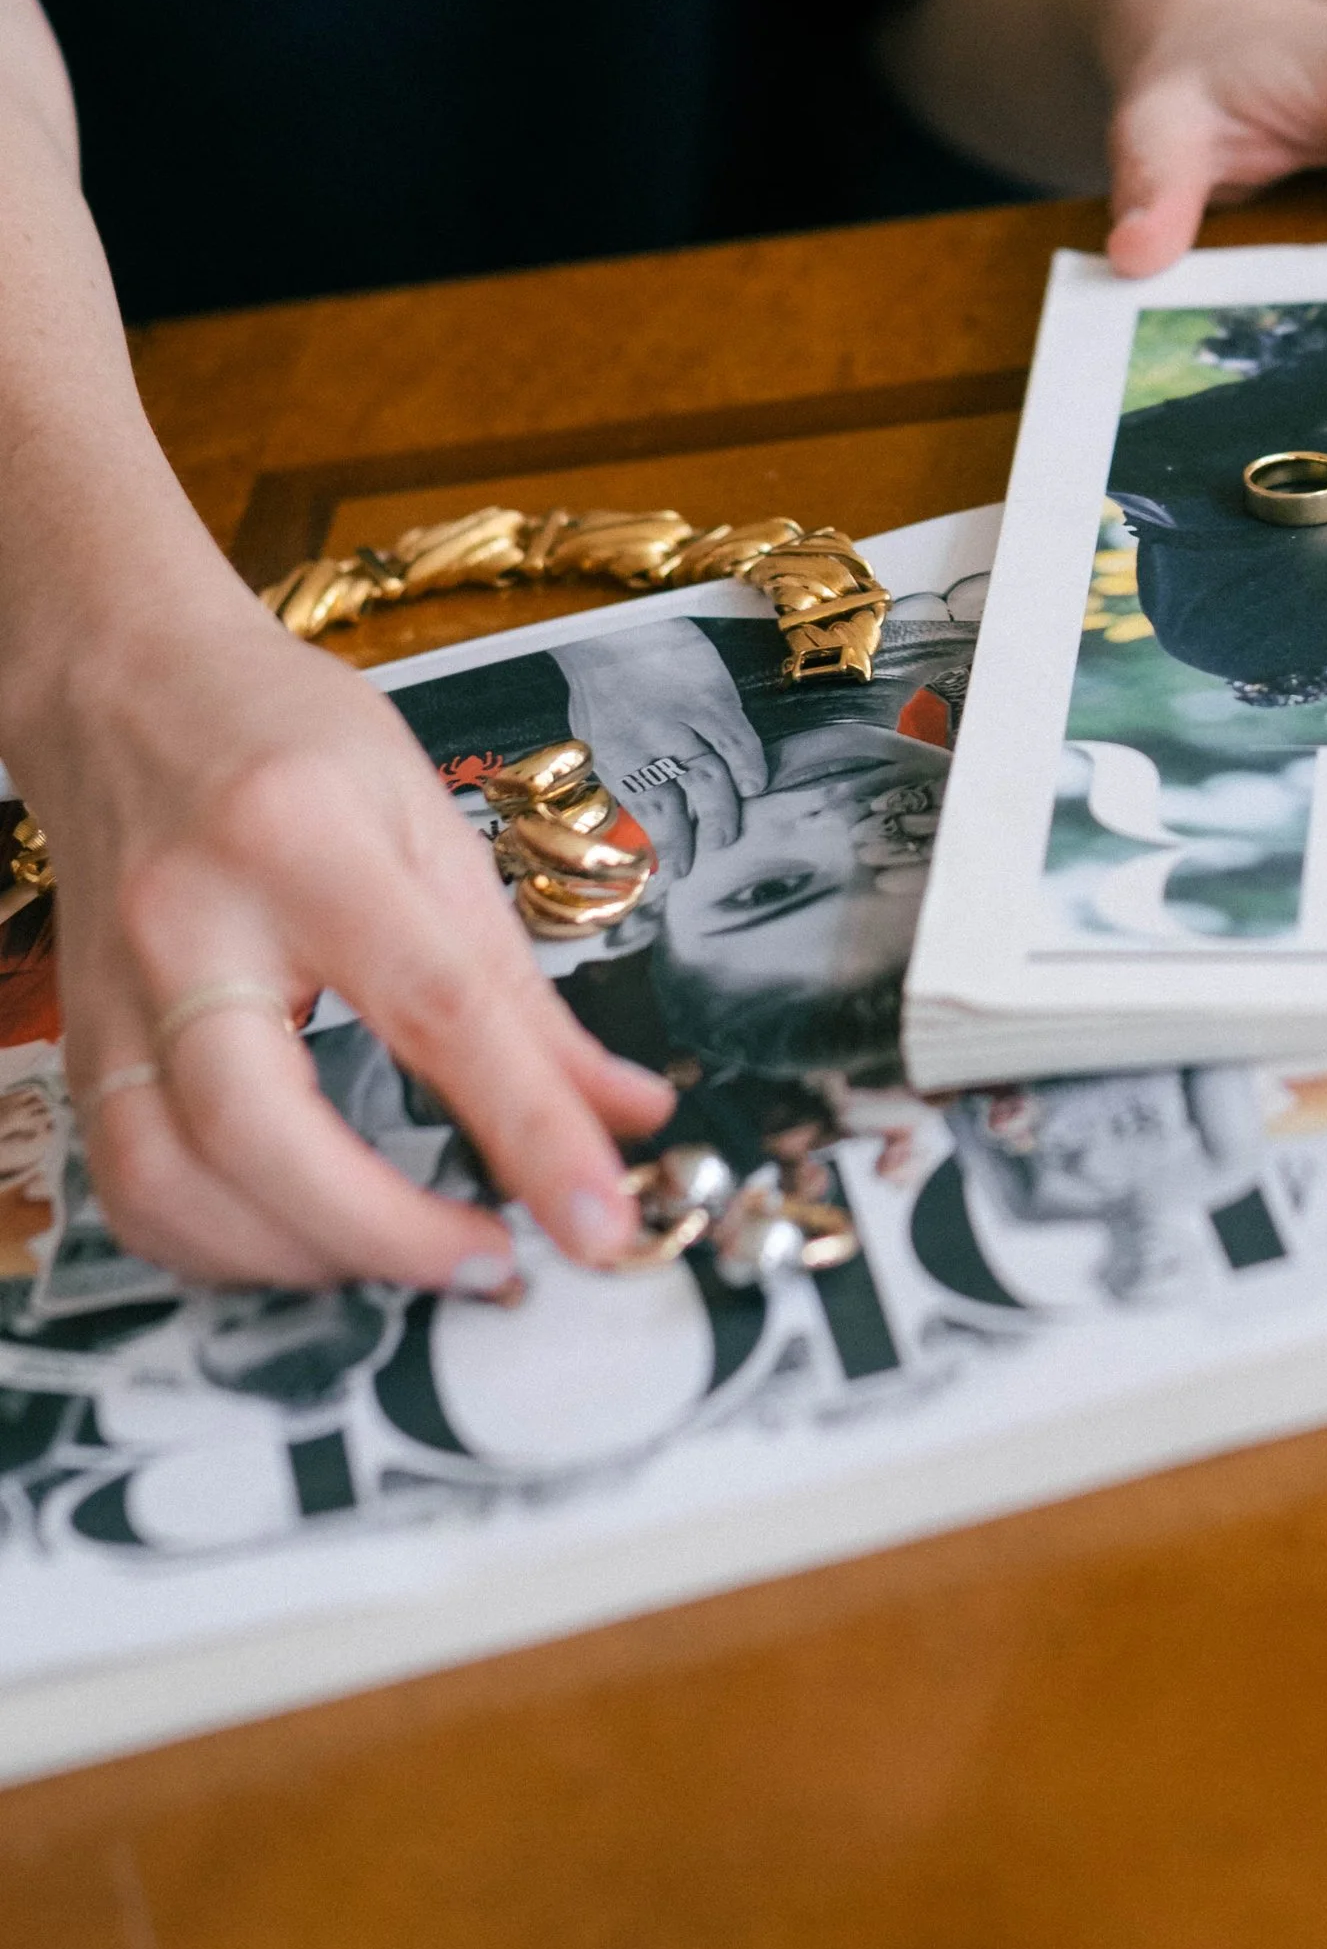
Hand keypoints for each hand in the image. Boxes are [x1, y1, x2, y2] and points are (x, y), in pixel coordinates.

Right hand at [26, 591, 673, 1289]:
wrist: (125, 683)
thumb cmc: (285, 737)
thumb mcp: (430, 820)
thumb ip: (522, 984)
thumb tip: (624, 1110)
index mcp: (304, 841)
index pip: (434, 1009)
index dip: (530, 1130)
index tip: (601, 1218)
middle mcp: (190, 923)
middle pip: (263, 1131)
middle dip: (388, 1234)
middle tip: (493, 1265)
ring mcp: (114, 992)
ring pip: (175, 1186)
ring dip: (305, 1260)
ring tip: (411, 1260)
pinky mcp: (79, 1042)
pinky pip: (133, 1191)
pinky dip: (225, 1246)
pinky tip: (307, 1241)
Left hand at [558, 624, 766, 885]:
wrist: (613, 619)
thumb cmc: (599, 674)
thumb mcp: (591, 727)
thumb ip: (615, 765)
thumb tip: (631, 806)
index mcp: (613, 756)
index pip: (646, 816)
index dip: (668, 846)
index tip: (679, 869)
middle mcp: (646, 746)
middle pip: (679, 808)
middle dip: (698, 838)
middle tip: (715, 850)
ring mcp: (679, 722)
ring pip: (711, 782)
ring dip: (725, 812)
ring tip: (733, 831)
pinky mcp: (710, 697)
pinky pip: (736, 742)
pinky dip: (748, 766)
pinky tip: (755, 785)